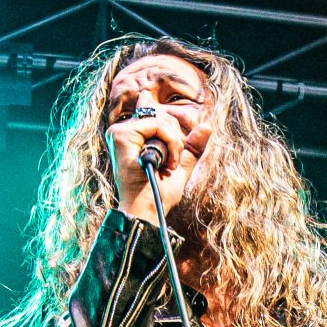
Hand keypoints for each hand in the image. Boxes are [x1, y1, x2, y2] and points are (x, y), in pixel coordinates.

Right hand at [109, 106, 209, 221]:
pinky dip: (169, 143)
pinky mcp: (120, 135)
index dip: (173, 136)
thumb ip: (191, 147)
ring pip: (161, 120)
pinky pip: (157, 125)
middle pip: (162, 116)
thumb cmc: (159, 195)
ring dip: (174, 145)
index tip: (171, 162)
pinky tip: (165, 163)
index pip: (161, 118)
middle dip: (175, 141)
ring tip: (167, 166)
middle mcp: (122, 131)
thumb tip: (207, 125)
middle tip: (169, 166)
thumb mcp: (180, 167)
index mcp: (132, 137)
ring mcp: (119, 132)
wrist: (149, 209)